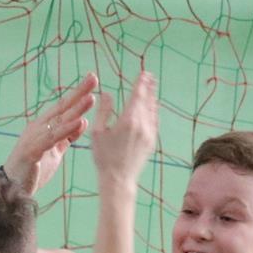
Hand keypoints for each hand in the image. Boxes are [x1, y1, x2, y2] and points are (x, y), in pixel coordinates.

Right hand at [2, 73, 98, 194]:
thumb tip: (82, 122)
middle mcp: (38, 128)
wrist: (12, 188)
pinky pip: (53, 139)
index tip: (92, 81)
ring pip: (59, 121)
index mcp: (44, 127)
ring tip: (91, 98)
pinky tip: (81, 123)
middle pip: (61, 108)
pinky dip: (67, 130)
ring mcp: (34, 138)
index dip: (77, 94)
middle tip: (93, 78)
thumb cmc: (34, 169)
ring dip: (76, 109)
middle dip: (78, 93)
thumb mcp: (55, 151)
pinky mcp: (32, 150)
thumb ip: (67, 136)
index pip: (63, 107)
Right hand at [90, 71, 158, 190]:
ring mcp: (149, 134)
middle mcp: (142, 125)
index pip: (138, 96)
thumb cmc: (104, 156)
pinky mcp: (151, 143)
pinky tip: (152, 108)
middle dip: (149, 87)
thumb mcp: (98, 132)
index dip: (141, 83)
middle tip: (150, 76)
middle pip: (147, 101)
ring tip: (152, 88)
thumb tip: (107, 94)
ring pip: (153, 111)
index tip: (144, 73)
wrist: (118, 179)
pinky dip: (154, 112)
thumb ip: (104, 111)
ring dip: (152, 98)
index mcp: (128, 120)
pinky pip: (155, 122)